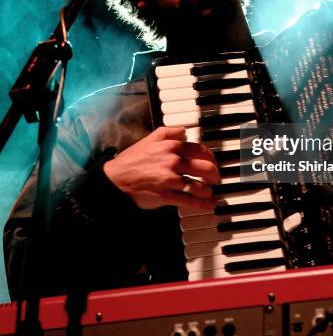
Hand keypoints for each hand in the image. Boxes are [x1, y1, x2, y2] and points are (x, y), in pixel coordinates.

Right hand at [103, 126, 219, 209]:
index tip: (213, 162)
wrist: (115, 180)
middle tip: (216, 178)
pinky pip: (190, 201)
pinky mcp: (167, 196)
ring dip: (208, 190)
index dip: (211, 157)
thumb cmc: (131, 161)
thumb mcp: (149, 139)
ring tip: (210, 192)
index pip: (200, 150)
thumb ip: (168, 132)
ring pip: (200, 186)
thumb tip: (183, 131)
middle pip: (205, 168)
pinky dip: (203, 204)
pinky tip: (210, 204)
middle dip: (215, 174)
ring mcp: (171, 180)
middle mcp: (174, 162)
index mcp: (171, 147)